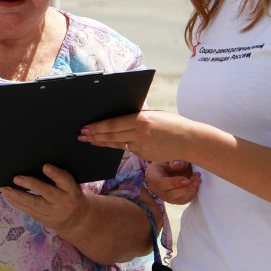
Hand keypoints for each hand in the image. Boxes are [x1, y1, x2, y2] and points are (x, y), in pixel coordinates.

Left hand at [0, 163, 88, 234]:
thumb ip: (58, 178)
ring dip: (18, 195)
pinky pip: (29, 211)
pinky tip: (9, 196)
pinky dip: (17, 203)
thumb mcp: (71, 186)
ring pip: (35, 204)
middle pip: (47, 192)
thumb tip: (34, 165)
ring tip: (5, 188)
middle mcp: (64, 202)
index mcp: (72, 190)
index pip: (65, 180)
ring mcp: (54, 213)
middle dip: (31, 185)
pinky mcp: (45, 220)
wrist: (78, 220)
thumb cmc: (70, 196)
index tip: (45, 166)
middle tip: (17, 178)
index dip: (55, 174)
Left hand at [79, 110, 193, 162]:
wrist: (189, 140)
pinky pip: (127, 150)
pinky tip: (106, 144)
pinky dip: (115, 147)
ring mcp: (142, 147)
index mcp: (141, 120)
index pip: (113, 124)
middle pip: (111, 135)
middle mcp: (140, 134)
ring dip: (101, 142)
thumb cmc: (171, 123)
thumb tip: (117, 118)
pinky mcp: (144, 155)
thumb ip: (136, 117)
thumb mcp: (153, 115)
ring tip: (88, 140)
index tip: (86, 127)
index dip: (97, 127)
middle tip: (81, 135)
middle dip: (94, 135)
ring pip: (116, 144)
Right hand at [146, 160, 200, 205]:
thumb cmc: (172, 158)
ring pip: (178, 199)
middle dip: (186, 188)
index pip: (160, 183)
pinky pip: (184, 200)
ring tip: (198, 178)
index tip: (186, 180)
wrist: (175, 164)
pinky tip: (196, 183)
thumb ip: (175, 160)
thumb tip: (176, 165)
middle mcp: (155, 188)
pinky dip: (192, 193)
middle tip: (197, 177)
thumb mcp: (173, 155)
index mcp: (152, 174)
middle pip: (169, 194)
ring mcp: (164, 196)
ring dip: (191, 190)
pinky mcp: (174, 200)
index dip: (173, 183)